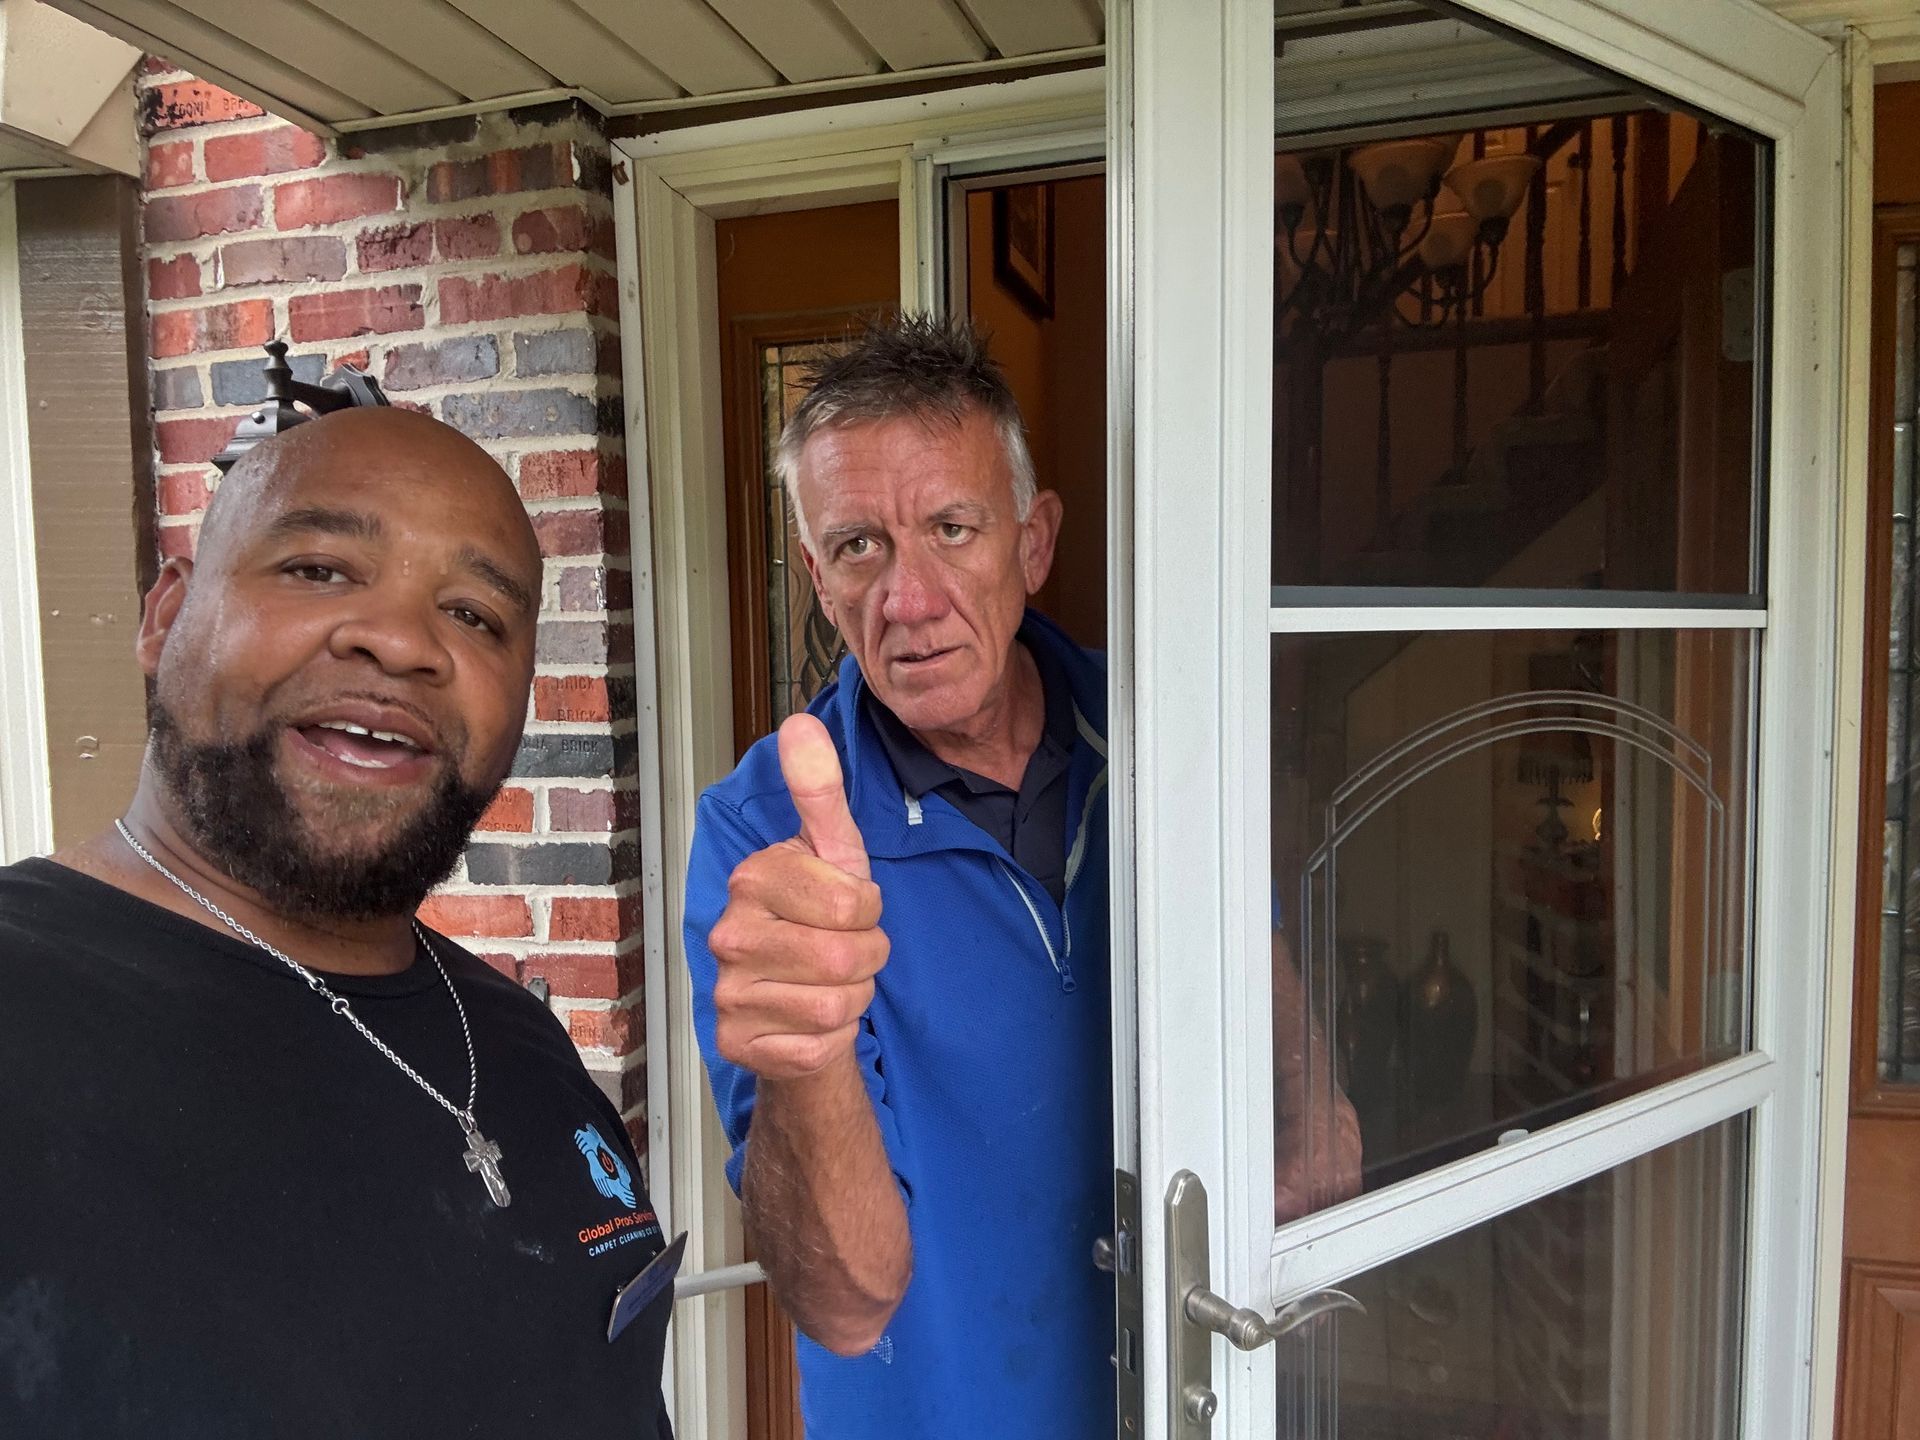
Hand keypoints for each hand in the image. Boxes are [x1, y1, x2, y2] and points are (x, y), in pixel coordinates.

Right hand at [708, 714, 888, 1080]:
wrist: (798, 998)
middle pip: (847, 958)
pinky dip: (832, 1037)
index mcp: (752, 878)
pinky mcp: (737, 1044)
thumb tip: (801, 722)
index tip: (848, 908)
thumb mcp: (833, 850)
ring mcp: (726, 992)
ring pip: (837, 1005)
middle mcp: (727, 933)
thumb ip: (820, 789)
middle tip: (844, 949)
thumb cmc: (821, 918)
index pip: (853, 902)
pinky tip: (810, 1019)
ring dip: (852, 997)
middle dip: (867, 957)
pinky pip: (819, 1046)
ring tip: (829, 982)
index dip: (868, 910)